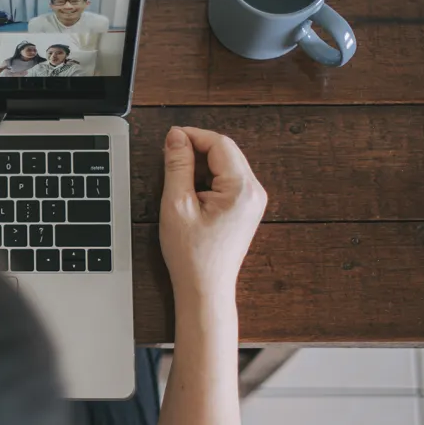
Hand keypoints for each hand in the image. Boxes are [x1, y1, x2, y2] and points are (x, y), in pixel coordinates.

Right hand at [159, 127, 266, 304]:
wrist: (204, 288)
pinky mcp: (246, 208)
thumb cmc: (191, 255)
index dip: (192, 136)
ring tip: (179, 181)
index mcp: (242, 189)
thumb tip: (176, 136)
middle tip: (169, 158)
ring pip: (227, 164)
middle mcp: (254, 192)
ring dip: (202, 164)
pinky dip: (209, 178)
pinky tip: (191, 193)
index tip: (169, 139)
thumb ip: (177, 165)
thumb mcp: (176, 205)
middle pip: (226, 151)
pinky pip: (228, 180)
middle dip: (197, 149)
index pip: (220, 144)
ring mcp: (253, 200)